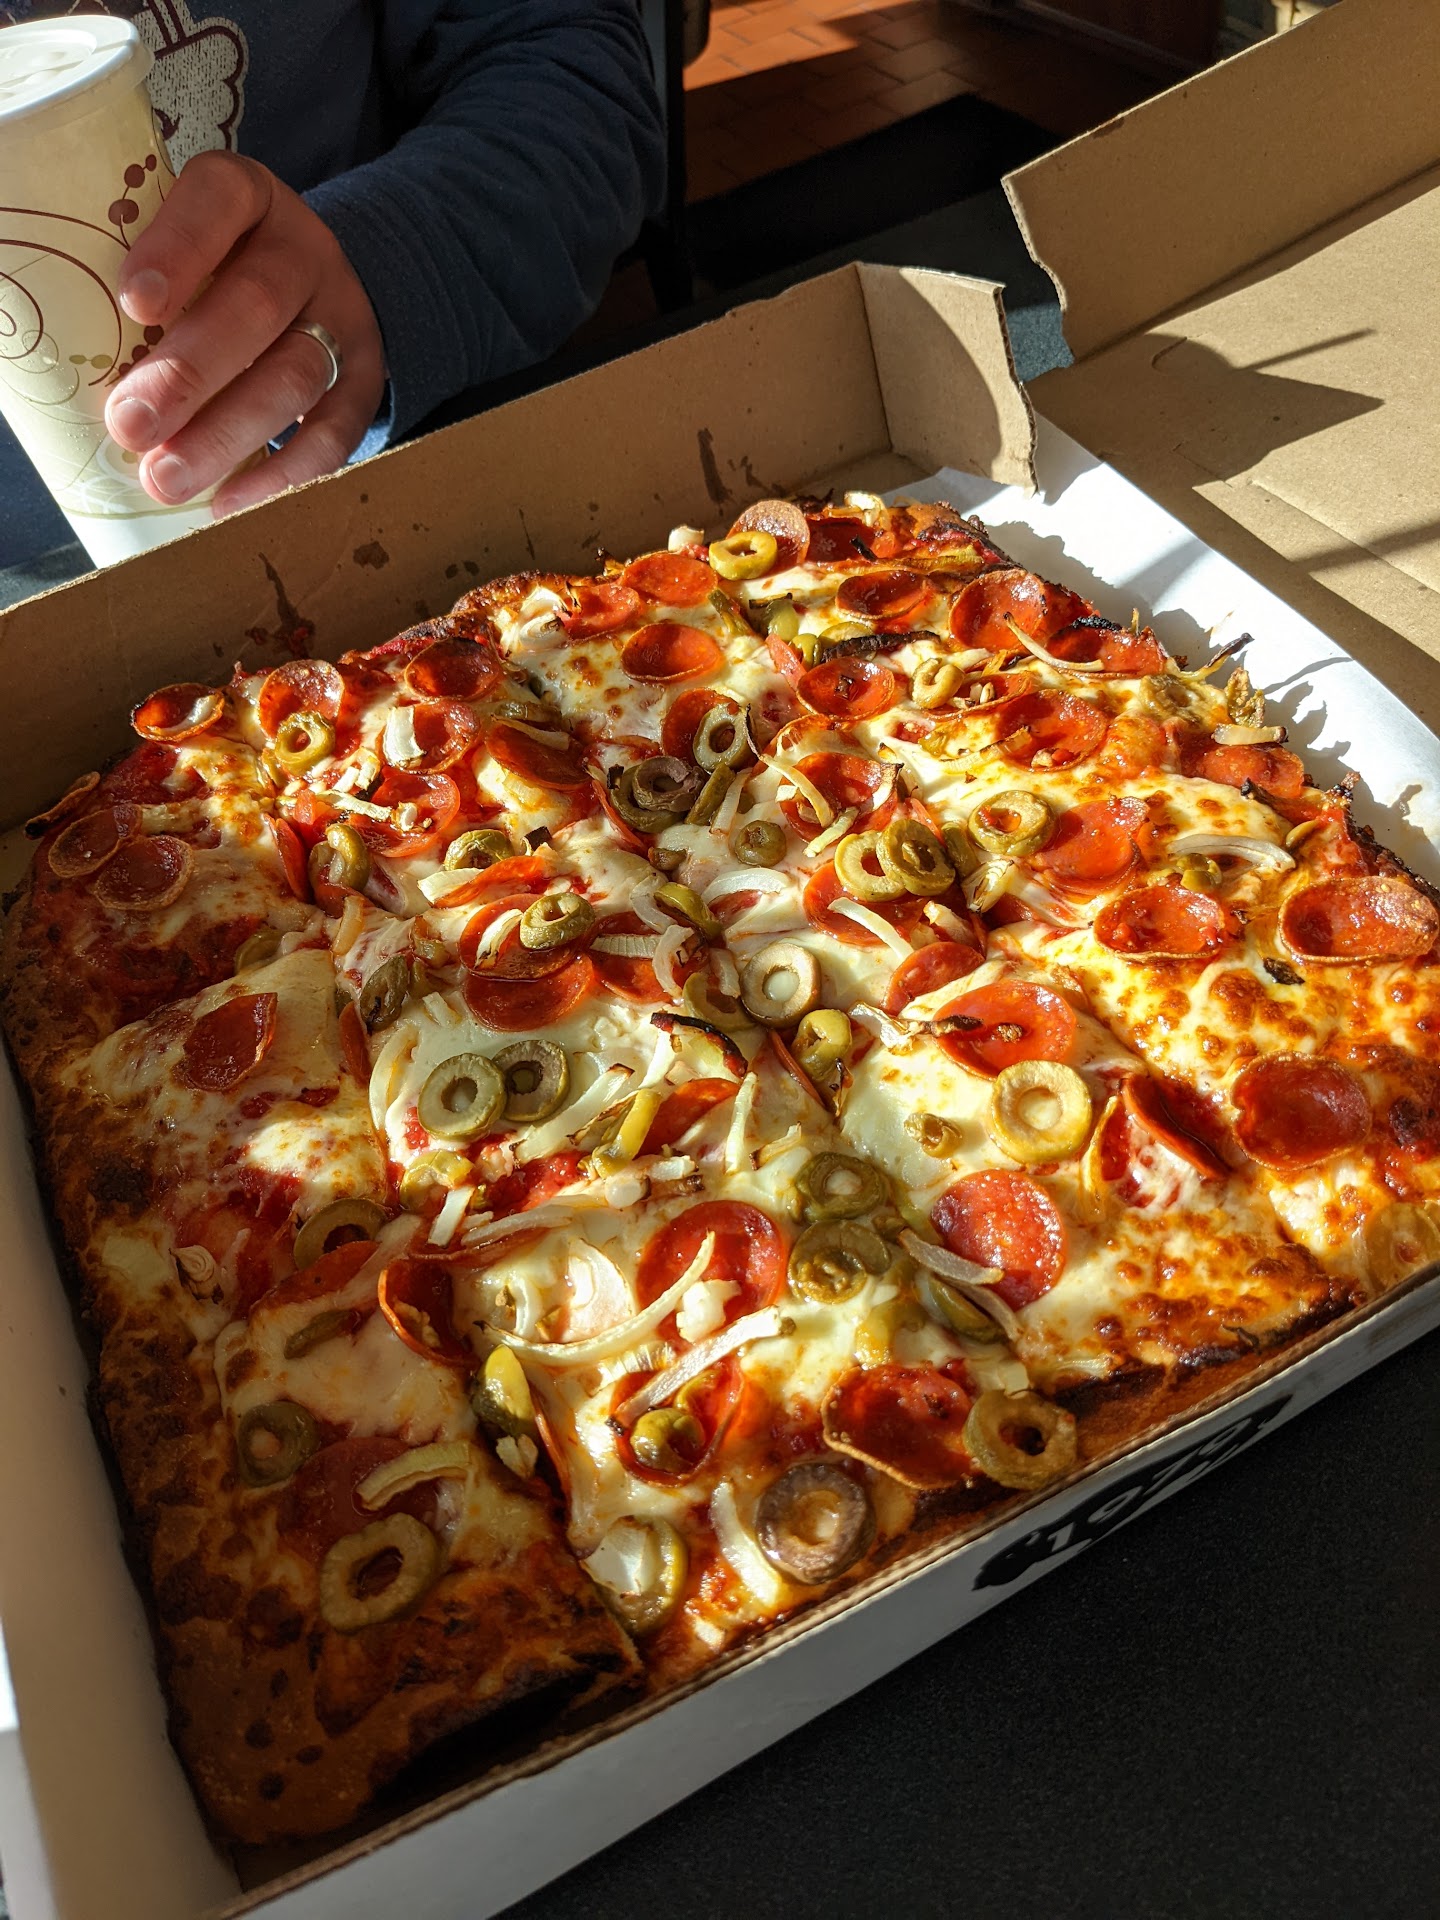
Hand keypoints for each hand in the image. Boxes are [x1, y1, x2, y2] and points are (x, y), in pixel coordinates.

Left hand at [103, 151, 385, 517]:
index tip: (134, 304)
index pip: (218, 200)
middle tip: (130, 425)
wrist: (319, 290)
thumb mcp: (193, 248)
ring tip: (167, 478)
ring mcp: (341, 317)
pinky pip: (333, 433)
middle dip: (189, 372)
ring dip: (227, 434)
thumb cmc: (219, 271)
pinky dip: (282, 475)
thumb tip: (89, 372)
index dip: (178, 249)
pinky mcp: (365, 381)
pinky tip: (231, 504)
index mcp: (249, 198)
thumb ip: (154, 290)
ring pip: (295, 375)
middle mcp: (303, 251)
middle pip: (256, 305)